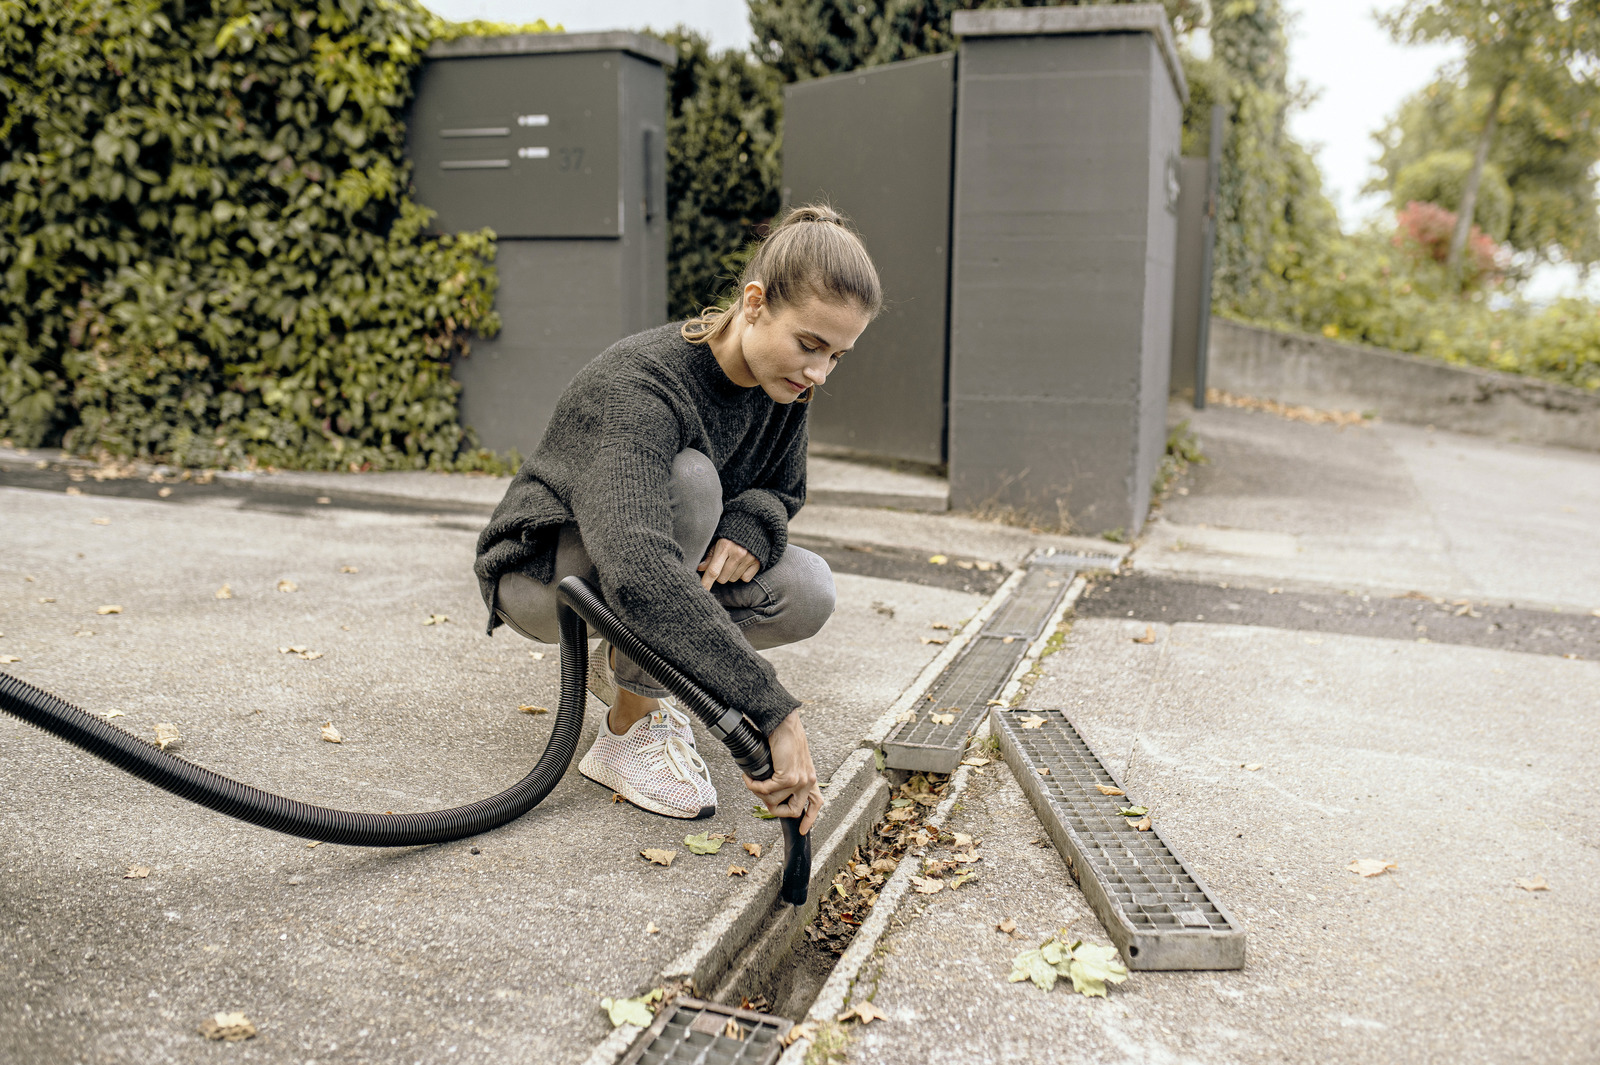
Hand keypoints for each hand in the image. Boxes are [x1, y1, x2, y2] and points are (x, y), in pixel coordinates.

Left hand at [697, 537, 758, 589]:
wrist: (754, 525)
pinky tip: (742, 564)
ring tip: (733, 561)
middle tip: (723, 563)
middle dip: (719, 575)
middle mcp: (738, 553)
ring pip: (733, 579)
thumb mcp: (719, 541)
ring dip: (730, 574)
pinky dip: (742, 574)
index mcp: (725, 546)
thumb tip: (700, 568)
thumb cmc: (732, 534)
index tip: (702, 591)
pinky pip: (745, 579)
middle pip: (722, 578)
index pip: (713, 570)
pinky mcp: (757, 562)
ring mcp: (749, 558)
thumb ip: (710, 555)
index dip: (706, 582)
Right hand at [744, 710, 822, 835]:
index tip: (802, 830)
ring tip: (752, 781)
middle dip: (774, 809)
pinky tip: (748, 777)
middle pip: (793, 811)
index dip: (810, 819)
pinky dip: (753, 785)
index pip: (816, 803)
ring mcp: (800, 780)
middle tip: (761, 798)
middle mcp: (808, 781)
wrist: (783, 723)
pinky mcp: (789, 777)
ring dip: (758, 793)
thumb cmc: (784, 737)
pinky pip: (766, 790)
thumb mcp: (790, 760)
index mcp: (810, 777)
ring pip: (774, 802)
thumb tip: (772, 791)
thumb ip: (788, 775)